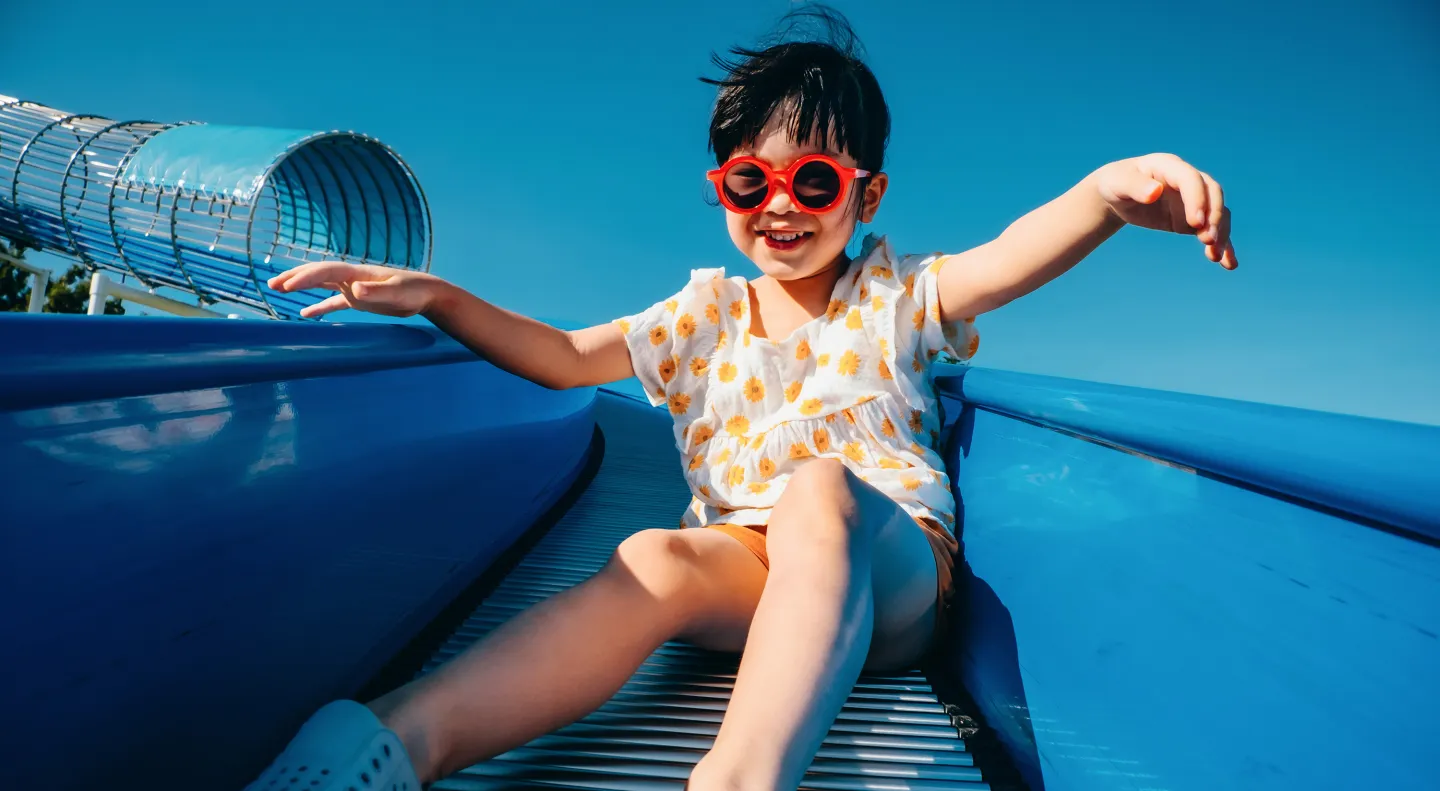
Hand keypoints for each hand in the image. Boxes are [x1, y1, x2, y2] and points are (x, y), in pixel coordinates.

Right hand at [267, 262, 443, 318]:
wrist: (428, 294)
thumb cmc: (414, 291)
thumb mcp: (396, 292)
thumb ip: (376, 291)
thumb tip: (355, 290)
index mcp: (357, 273)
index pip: (325, 272)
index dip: (305, 277)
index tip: (287, 285)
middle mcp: (352, 277)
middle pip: (318, 274)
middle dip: (295, 277)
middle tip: (273, 284)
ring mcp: (354, 288)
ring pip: (322, 285)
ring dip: (301, 287)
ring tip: (279, 290)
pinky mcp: (360, 300)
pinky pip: (334, 302)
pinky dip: (319, 307)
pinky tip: (306, 315)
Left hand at [1096, 154, 1236, 268]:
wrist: (1119, 193)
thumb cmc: (1117, 184)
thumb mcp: (1119, 183)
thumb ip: (1135, 186)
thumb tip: (1154, 192)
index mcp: (1170, 167)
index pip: (1191, 179)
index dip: (1197, 199)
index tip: (1196, 223)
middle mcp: (1188, 180)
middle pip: (1212, 194)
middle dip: (1214, 216)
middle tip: (1207, 240)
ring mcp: (1194, 198)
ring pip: (1217, 212)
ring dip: (1221, 233)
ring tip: (1215, 255)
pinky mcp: (1194, 217)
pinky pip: (1213, 229)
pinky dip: (1223, 245)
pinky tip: (1228, 263)